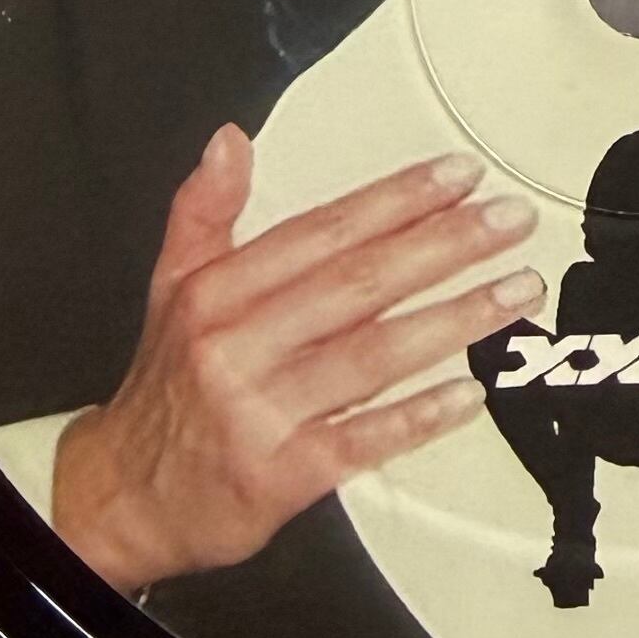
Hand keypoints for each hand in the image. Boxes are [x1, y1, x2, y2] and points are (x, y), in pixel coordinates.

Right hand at [52, 126, 544, 593]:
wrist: (123, 497)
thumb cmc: (167, 386)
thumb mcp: (171, 285)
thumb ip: (205, 209)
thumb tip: (229, 139)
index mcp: (220, 292)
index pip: (325, 231)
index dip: (397, 199)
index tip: (459, 175)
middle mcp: (240, 345)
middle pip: (359, 284)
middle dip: (445, 246)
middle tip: (510, 221)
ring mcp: (263, 412)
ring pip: (373, 356)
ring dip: (454, 320)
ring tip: (515, 290)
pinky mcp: (282, 476)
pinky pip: (363, 440)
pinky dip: (418, 416)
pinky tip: (470, 392)